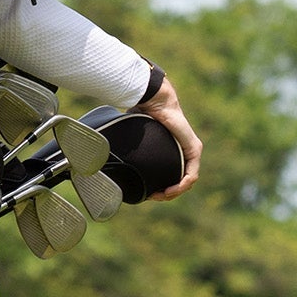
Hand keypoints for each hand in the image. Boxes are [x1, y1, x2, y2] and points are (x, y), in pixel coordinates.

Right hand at [138, 74, 201, 199]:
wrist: (152, 100)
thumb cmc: (141, 112)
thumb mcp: (133, 134)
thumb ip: (126, 144)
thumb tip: (102, 151)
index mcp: (169, 148)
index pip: (168, 173)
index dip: (158, 186)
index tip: (146, 192)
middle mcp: (182, 151)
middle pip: (178, 180)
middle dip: (166, 193)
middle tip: (151, 196)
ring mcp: (190, 150)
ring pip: (187, 180)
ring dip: (174, 192)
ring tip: (160, 195)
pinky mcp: (193, 149)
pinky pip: (192, 174)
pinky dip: (182, 185)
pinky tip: (171, 189)